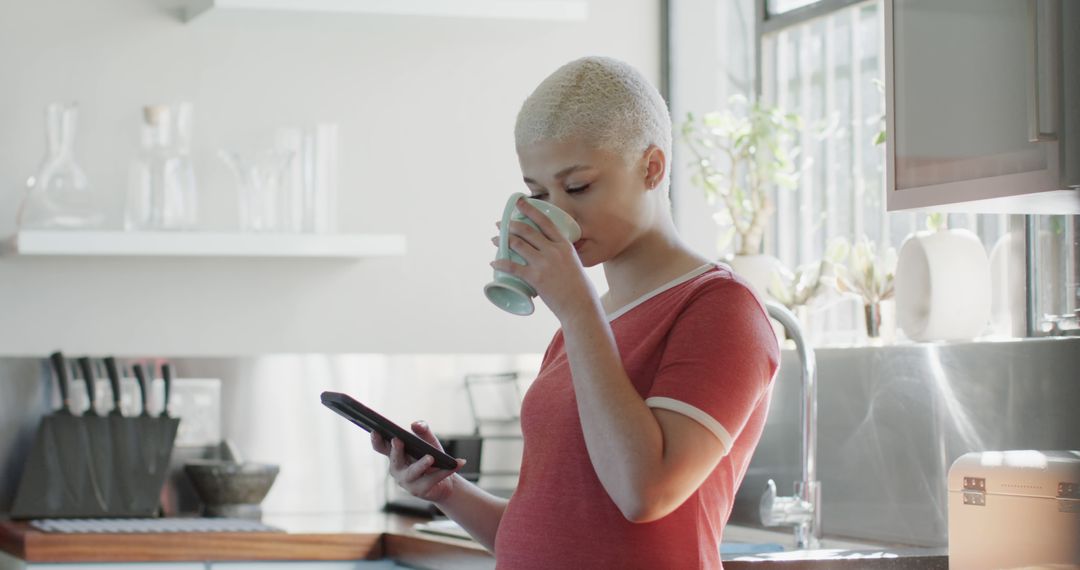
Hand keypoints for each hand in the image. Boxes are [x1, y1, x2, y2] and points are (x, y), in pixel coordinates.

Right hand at [370, 421, 464, 502]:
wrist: (445, 480)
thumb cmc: (433, 458)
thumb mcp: (429, 442)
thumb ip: (423, 431)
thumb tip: (415, 424)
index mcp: (395, 455)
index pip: (381, 447)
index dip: (376, 439)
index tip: (375, 430)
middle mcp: (397, 469)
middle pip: (394, 459)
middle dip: (396, 450)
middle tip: (398, 440)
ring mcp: (407, 481)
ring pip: (413, 472)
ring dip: (421, 464)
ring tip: (431, 457)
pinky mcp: (420, 490)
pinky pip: (433, 478)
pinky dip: (447, 470)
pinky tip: (459, 462)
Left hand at [490, 197, 598, 319]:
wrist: (581, 306)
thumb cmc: (580, 288)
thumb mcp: (574, 263)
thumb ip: (562, 255)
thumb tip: (552, 253)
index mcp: (564, 244)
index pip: (544, 221)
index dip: (529, 209)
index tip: (518, 201)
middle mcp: (553, 250)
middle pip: (527, 231)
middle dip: (510, 225)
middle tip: (500, 224)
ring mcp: (544, 263)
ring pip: (517, 245)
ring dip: (503, 240)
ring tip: (495, 240)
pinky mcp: (536, 278)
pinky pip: (513, 267)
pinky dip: (501, 264)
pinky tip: (493, 263)